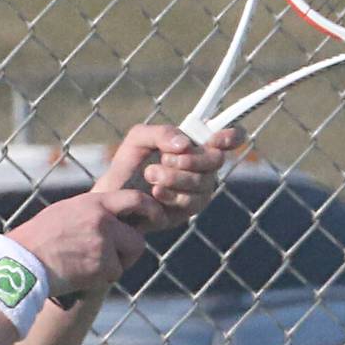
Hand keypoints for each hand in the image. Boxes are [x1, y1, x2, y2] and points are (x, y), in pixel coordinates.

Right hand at [7, 190, 158, 299]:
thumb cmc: (39, 238)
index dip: (151, 210)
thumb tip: (115, 218)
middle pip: (136, 239)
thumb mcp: (66, 213)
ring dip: (113, 265)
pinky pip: (113, 274)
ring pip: (125, 259)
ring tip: (86, 264)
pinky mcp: (101, 266)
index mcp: (93, 203)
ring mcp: (103, 244)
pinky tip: (80, 273)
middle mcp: (102, 221)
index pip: (135, 199)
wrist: (23, 261)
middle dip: (129, 250)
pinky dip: (100, 278)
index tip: (157, 218)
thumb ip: (93, 212)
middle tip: (115, 256)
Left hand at [95, 124, 245, 231]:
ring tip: (150, 174)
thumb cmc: (129, 163)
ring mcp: (199, 190)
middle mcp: (203, 167)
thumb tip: (185, 144)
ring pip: (203, 182)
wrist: (113, 196)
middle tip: (165, 158)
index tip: (218, 139)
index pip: (227, 139)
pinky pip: (191, 202)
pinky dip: (172, 194)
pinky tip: (155, 192)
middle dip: (191, 159)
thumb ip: (162, 133)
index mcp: (195, 145)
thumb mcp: (139, 139)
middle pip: (215, 160)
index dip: (231, 137)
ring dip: (175, 177)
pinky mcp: (189, 210)